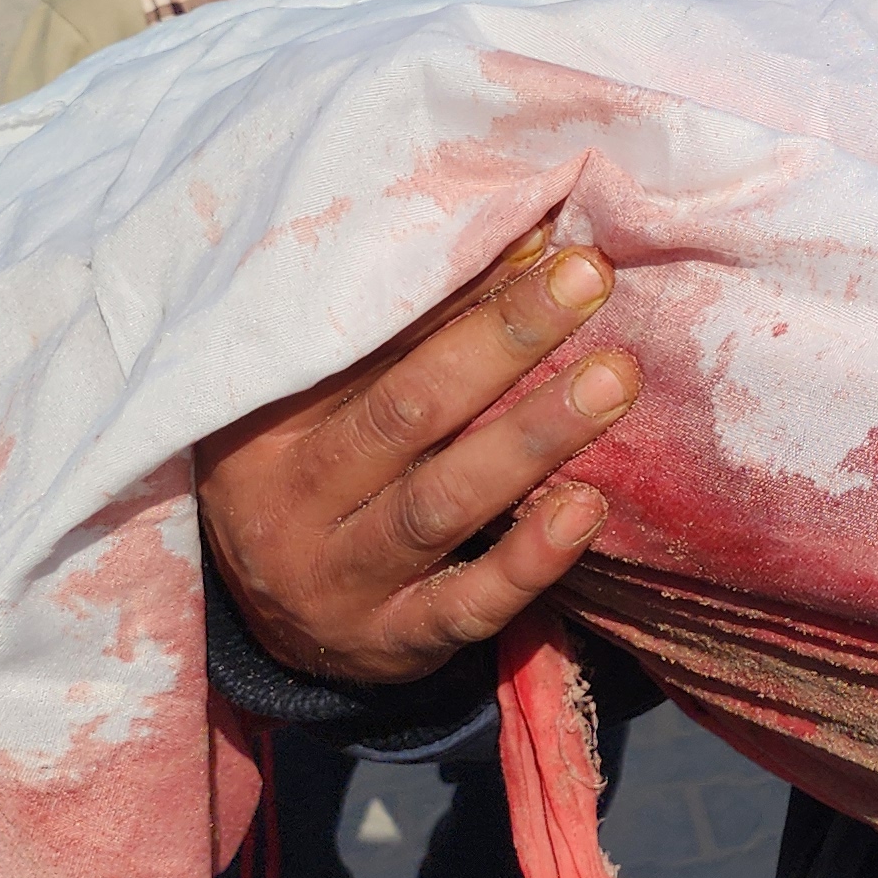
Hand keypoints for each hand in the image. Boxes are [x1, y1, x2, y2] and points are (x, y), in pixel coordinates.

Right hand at [194, 226, 640, 683]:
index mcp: (264, 418)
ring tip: (613, 380)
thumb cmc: (324, 470)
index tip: (542, 236)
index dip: (456, 288)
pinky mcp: (388, 645)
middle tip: (590, 279)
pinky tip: (587, 508)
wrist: (277, 621)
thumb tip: (532, 233)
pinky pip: (465, 606)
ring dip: (533, 437)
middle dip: (505, 339)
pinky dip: (529, 559)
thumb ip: (414, 324)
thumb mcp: (332, 395)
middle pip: (406, 410)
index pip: (364, 343)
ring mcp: (335, 580)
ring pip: (440, 503)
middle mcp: (289, 500)